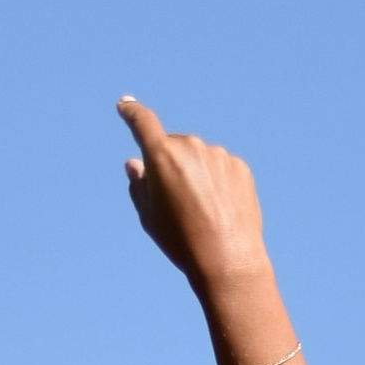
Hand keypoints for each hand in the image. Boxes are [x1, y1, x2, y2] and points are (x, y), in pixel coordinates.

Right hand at [118, 98, 269, 293]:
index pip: (142, 123)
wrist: (228, 260)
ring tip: (200, 212)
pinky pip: (220, 168)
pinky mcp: (238, 165)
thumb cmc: (181, 241)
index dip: (132, 113)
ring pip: (199, 158)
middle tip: (173, 202)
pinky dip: (216, 183)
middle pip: (173, 146)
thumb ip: (139, 184)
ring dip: (195, 174)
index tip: (125, 105)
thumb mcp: (149, 216)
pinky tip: (219, 210)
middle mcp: (191, 147)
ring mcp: (217, 154)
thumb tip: (135, 162)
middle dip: (169, 164)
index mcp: (162, 156)